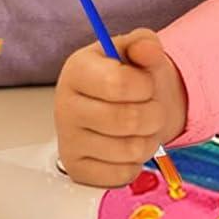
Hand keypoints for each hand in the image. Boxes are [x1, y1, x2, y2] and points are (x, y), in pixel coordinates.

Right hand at [54, 27, 188, 187]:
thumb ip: (145, 43)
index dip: (145, 85)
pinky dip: (135, 163)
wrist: (121, 107)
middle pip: (127, 120)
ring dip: (148, 139)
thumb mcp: (137, 51)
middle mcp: (64, 106)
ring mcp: (68, 141)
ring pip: (130, 150)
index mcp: (77, 70)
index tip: (145, 84)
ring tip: (140, 127)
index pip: (117, 83)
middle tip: (150, 108)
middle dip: (154, 114)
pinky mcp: (77, 171)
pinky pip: (123, 175)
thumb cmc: (128, 78)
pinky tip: (126, 147)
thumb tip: (149, 50)